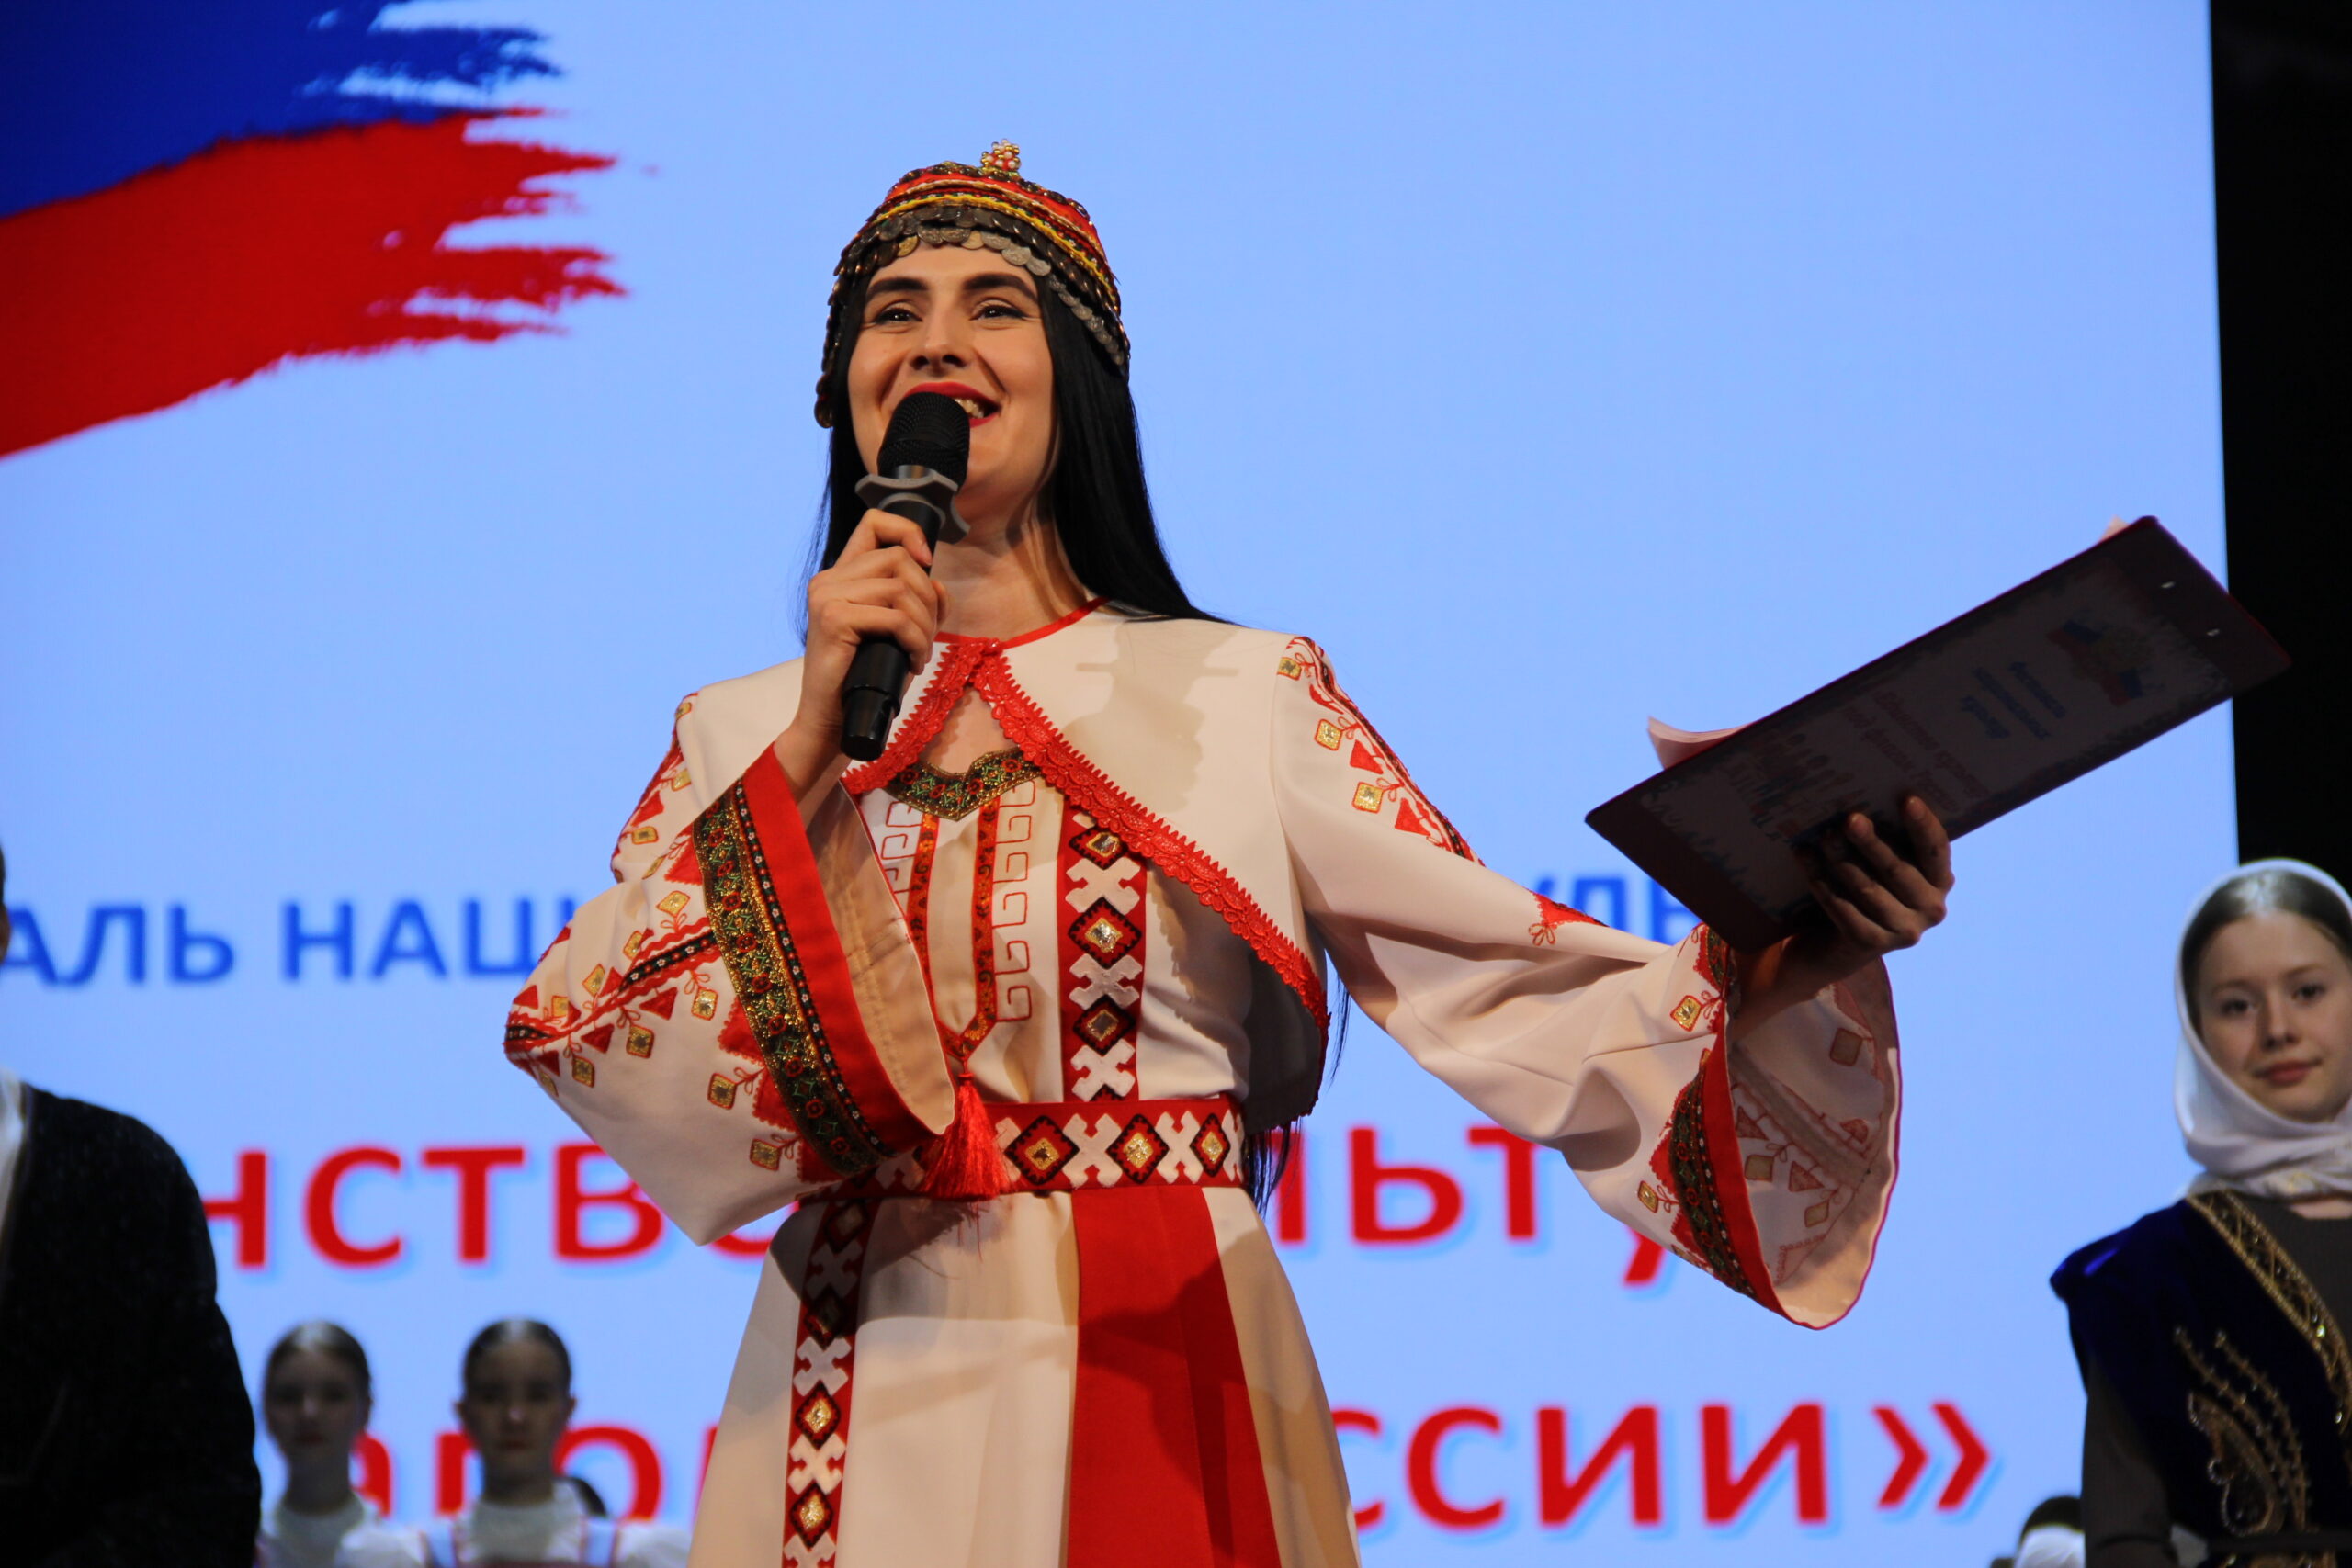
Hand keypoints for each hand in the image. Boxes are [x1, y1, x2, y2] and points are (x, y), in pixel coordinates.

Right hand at [772, 509, 948, 790]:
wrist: (830, 719)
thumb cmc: (865, 677)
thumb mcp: (894, 632)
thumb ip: (913, 603)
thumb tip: (940, 587)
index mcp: (840, 575)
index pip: (874, 522)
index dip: (908, 531)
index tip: (927, 562)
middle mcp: (829, 579)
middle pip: (899, 558)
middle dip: (927, 597)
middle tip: (927, 634)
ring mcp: (827, 597)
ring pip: (900, 588)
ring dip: (924, 624)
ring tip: (920, 652)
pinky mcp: (834, 619)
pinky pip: (894, 617)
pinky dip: (915, 640)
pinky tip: (913, 661)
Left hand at [1735, 796, 1953, 1030]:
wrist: (1836, 942)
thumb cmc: (1866, 884)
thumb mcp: (1883, 861)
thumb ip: (1887, 837)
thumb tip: (1862, 799)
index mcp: (1940, 880)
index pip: (1936, 850)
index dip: (1923, 825)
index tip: (1907, 799)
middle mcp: (1931, 908)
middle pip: (1896, 869)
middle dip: (1870, 842)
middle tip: (1848, 818)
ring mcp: (1904, 931)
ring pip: (1867, 889)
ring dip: (1841, 860)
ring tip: (1822, 836)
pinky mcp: (1871, 943)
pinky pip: (1843, 908)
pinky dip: (1822, 882)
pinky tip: (1805, 859)